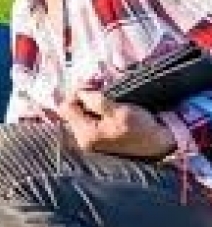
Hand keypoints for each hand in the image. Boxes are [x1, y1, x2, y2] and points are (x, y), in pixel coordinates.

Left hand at [59, 89, 175, 157]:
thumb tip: (80, 93)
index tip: (93, 82)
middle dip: (82, 94)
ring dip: (88, 99)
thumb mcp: (119, 111)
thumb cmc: (142, 128)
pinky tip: (104, 101)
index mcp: (86, 134)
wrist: (158, 145)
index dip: (77, 91)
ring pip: (79, 113)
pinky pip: (87, 118)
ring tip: (102, 88)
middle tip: (97, 81)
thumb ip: (96, 101)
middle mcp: (83, 139)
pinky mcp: (96, 138)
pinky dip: (93, 107)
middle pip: (71, 110)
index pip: (66, 107)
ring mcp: (89, 140)